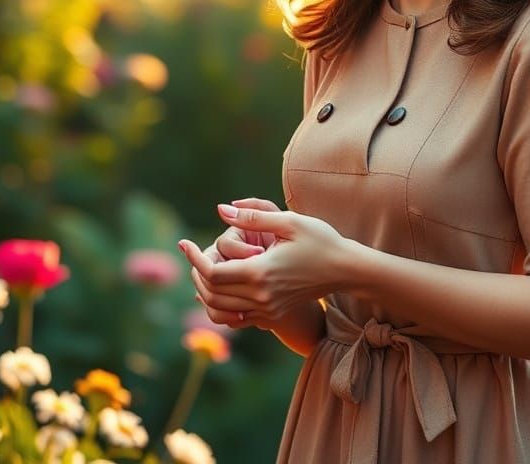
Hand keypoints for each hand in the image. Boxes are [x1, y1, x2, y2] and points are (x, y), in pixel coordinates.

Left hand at [185, 203, 349, 329]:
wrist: (344, 269)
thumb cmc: (319, 239)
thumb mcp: (288, 221)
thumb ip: (252, 217)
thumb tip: (220, 209)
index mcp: (260, 273)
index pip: (212, 273)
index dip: (193, 257)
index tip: (184, 242)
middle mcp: (260, 297)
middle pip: (211, 293)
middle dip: (195, 272)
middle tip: (190, 252)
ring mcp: (266, 310)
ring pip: (220, 308)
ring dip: (204, 290)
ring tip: (201, 268)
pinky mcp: (272, 315)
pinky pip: (235, 319)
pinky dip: (220, 306)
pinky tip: (220, 286)